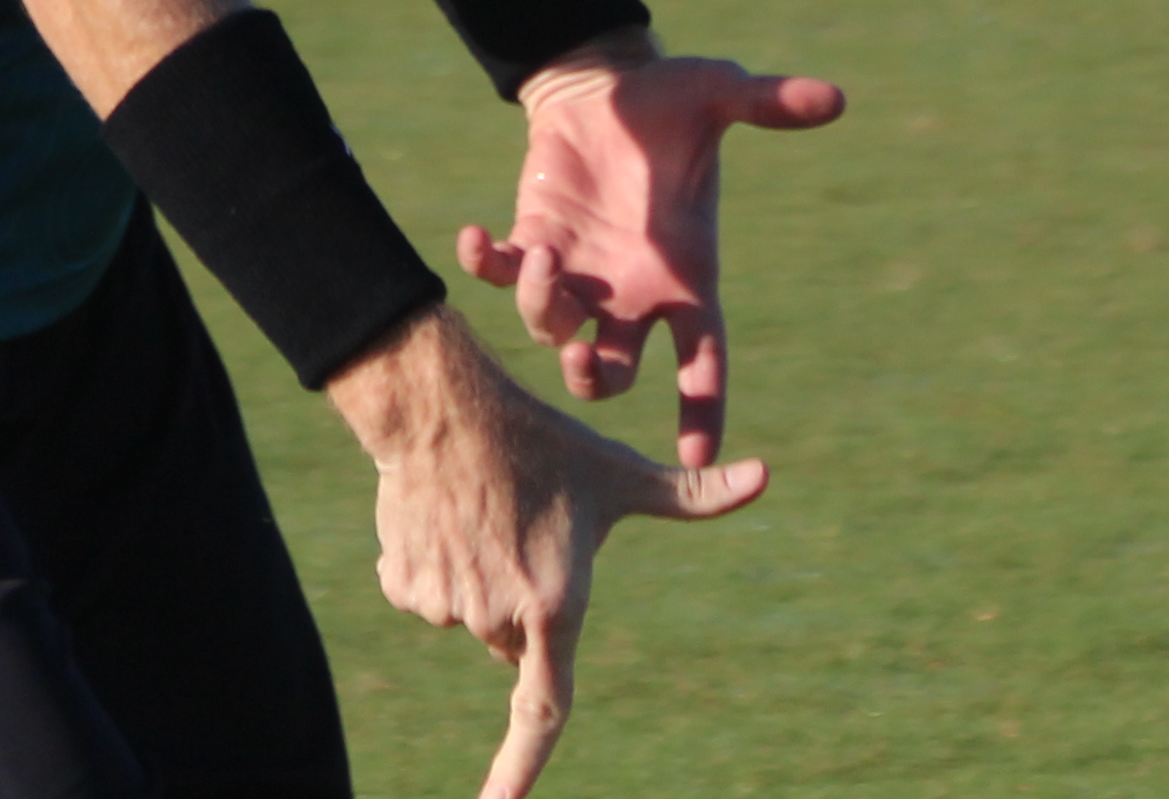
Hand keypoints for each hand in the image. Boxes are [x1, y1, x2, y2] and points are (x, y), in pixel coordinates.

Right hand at [329, 308, 761, 798]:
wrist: (442, 405)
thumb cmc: (542, 441)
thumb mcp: (617, 473)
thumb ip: (692, 495)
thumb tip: (764, 476)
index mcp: (555, 604)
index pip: (545, 708)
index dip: (520, 769)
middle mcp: (499, 615)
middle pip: (512, 641)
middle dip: (520, 602)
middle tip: (523, 531)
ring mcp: (446, 604)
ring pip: (467, 615)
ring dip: (473, 578)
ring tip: (480, 513)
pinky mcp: (404, 585)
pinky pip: (422, 597)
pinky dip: (431, 566)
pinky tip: (443, 516)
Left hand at [461, 46, 846, 468]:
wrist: (606, 84)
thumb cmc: (671, 98)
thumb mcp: (720, 93)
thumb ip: (769, 102)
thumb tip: (834, 97)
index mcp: (686, 275)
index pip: (703, 360)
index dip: (704, 409)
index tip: (700, 459)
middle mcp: (631, 292)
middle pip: (614, 373)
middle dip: (596, 380)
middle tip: (584, 358)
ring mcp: (578, 274)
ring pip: (554, 332)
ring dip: (543, 311)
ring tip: (540, 258)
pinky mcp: (532, 240)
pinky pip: (501, 275)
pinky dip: (486, 266)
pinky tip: (474, 239)